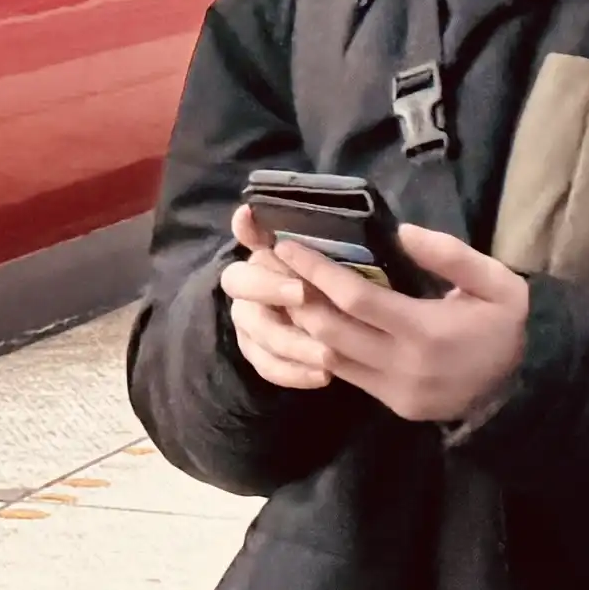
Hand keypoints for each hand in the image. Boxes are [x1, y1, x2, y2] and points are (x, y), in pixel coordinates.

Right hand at [223, 222, 349, 393]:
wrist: (348, 318)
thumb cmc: (337, 277)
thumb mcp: (331, 251)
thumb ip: (301, 234)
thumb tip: (247, 211)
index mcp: (264, 254)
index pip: (246, 239)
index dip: (252, 233)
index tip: (281, 247)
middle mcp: (248, 286)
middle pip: (240, 283)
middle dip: (271, 288)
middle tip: (303, 294)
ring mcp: (249, 321)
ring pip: (257, 333)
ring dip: (290, 343)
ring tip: (327, 355)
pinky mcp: (259, 352)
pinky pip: (267, 367)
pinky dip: (293, 374)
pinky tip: (323, 378)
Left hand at [230, 209, 532, 423]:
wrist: (526, 387)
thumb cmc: (508, 326)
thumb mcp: (497, 283)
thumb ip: (451, 255)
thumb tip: (401, 232)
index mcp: (427, 333)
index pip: (356, 300)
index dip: (318, 272)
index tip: (290, 247)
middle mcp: (404, 366)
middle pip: (330, 331)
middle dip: (298, 296)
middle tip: (277, 267)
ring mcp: (395, 390)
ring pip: (330, 356)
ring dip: (303, 324)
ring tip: (286, 291)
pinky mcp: (393, 404)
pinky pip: (346, 375)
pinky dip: (324, 347)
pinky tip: (313, 322)